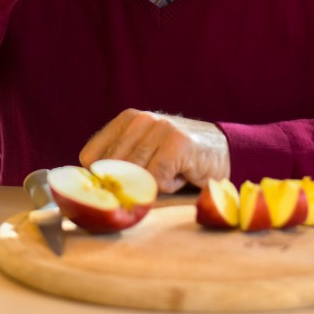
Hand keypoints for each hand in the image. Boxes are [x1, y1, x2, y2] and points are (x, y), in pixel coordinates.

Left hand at [79, 108, 230, 192]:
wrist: (222, 149)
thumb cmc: (177, 159)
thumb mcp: (145, 155)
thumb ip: (120, 167)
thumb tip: (91, 193)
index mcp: (126, 120)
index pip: (90, 156)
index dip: (98, 180)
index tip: (110, 193)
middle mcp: (140, 119)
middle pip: (110, 169)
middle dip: (124, 187)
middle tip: (145, 190)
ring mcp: (159, 128)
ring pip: (133, 174)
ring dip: (149, 186)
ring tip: (167, 177)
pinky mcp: (177, 142)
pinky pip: (156, 178)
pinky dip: (166, 186)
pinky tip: (180, 176)